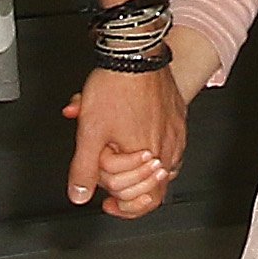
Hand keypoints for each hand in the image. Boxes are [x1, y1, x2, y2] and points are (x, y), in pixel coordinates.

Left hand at [61, 65, 186, 216]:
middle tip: (110, 180)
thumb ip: (84, 169)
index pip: (144, 200)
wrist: (135, 53)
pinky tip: (135, 140)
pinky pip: (168, 146)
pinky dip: (150, 150)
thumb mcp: (89, 132)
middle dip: (127, 186)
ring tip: (120, 159)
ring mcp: (177, 134)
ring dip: (138, 169)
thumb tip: (79, 195)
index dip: (122, 206)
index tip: (110, 204)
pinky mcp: (178, 119)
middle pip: (153, 188)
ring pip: (161, 167)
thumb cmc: (117, 86)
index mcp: (150, 157)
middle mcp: (169, 149)